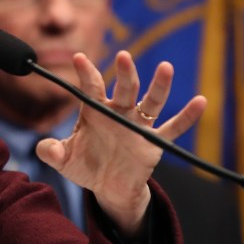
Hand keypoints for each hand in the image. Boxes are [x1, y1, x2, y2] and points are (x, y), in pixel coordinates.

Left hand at [36, 50, 206, 237]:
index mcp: (95, 111)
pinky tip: (201, 102)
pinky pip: (173, 128)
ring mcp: (138, 126)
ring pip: (151, 102)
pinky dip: (187, 116)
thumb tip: (42, 148)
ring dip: (159, 86)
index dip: (86, 73)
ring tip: (166, 67)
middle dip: (124, 73)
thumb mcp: (64, 160)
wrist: (108, 187)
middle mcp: (119, 112)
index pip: (91, 87)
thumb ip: (51, 152)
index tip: (78, 57)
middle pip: (124, 88)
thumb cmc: (85, 165)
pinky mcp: (154, 142)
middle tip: (123, 56)